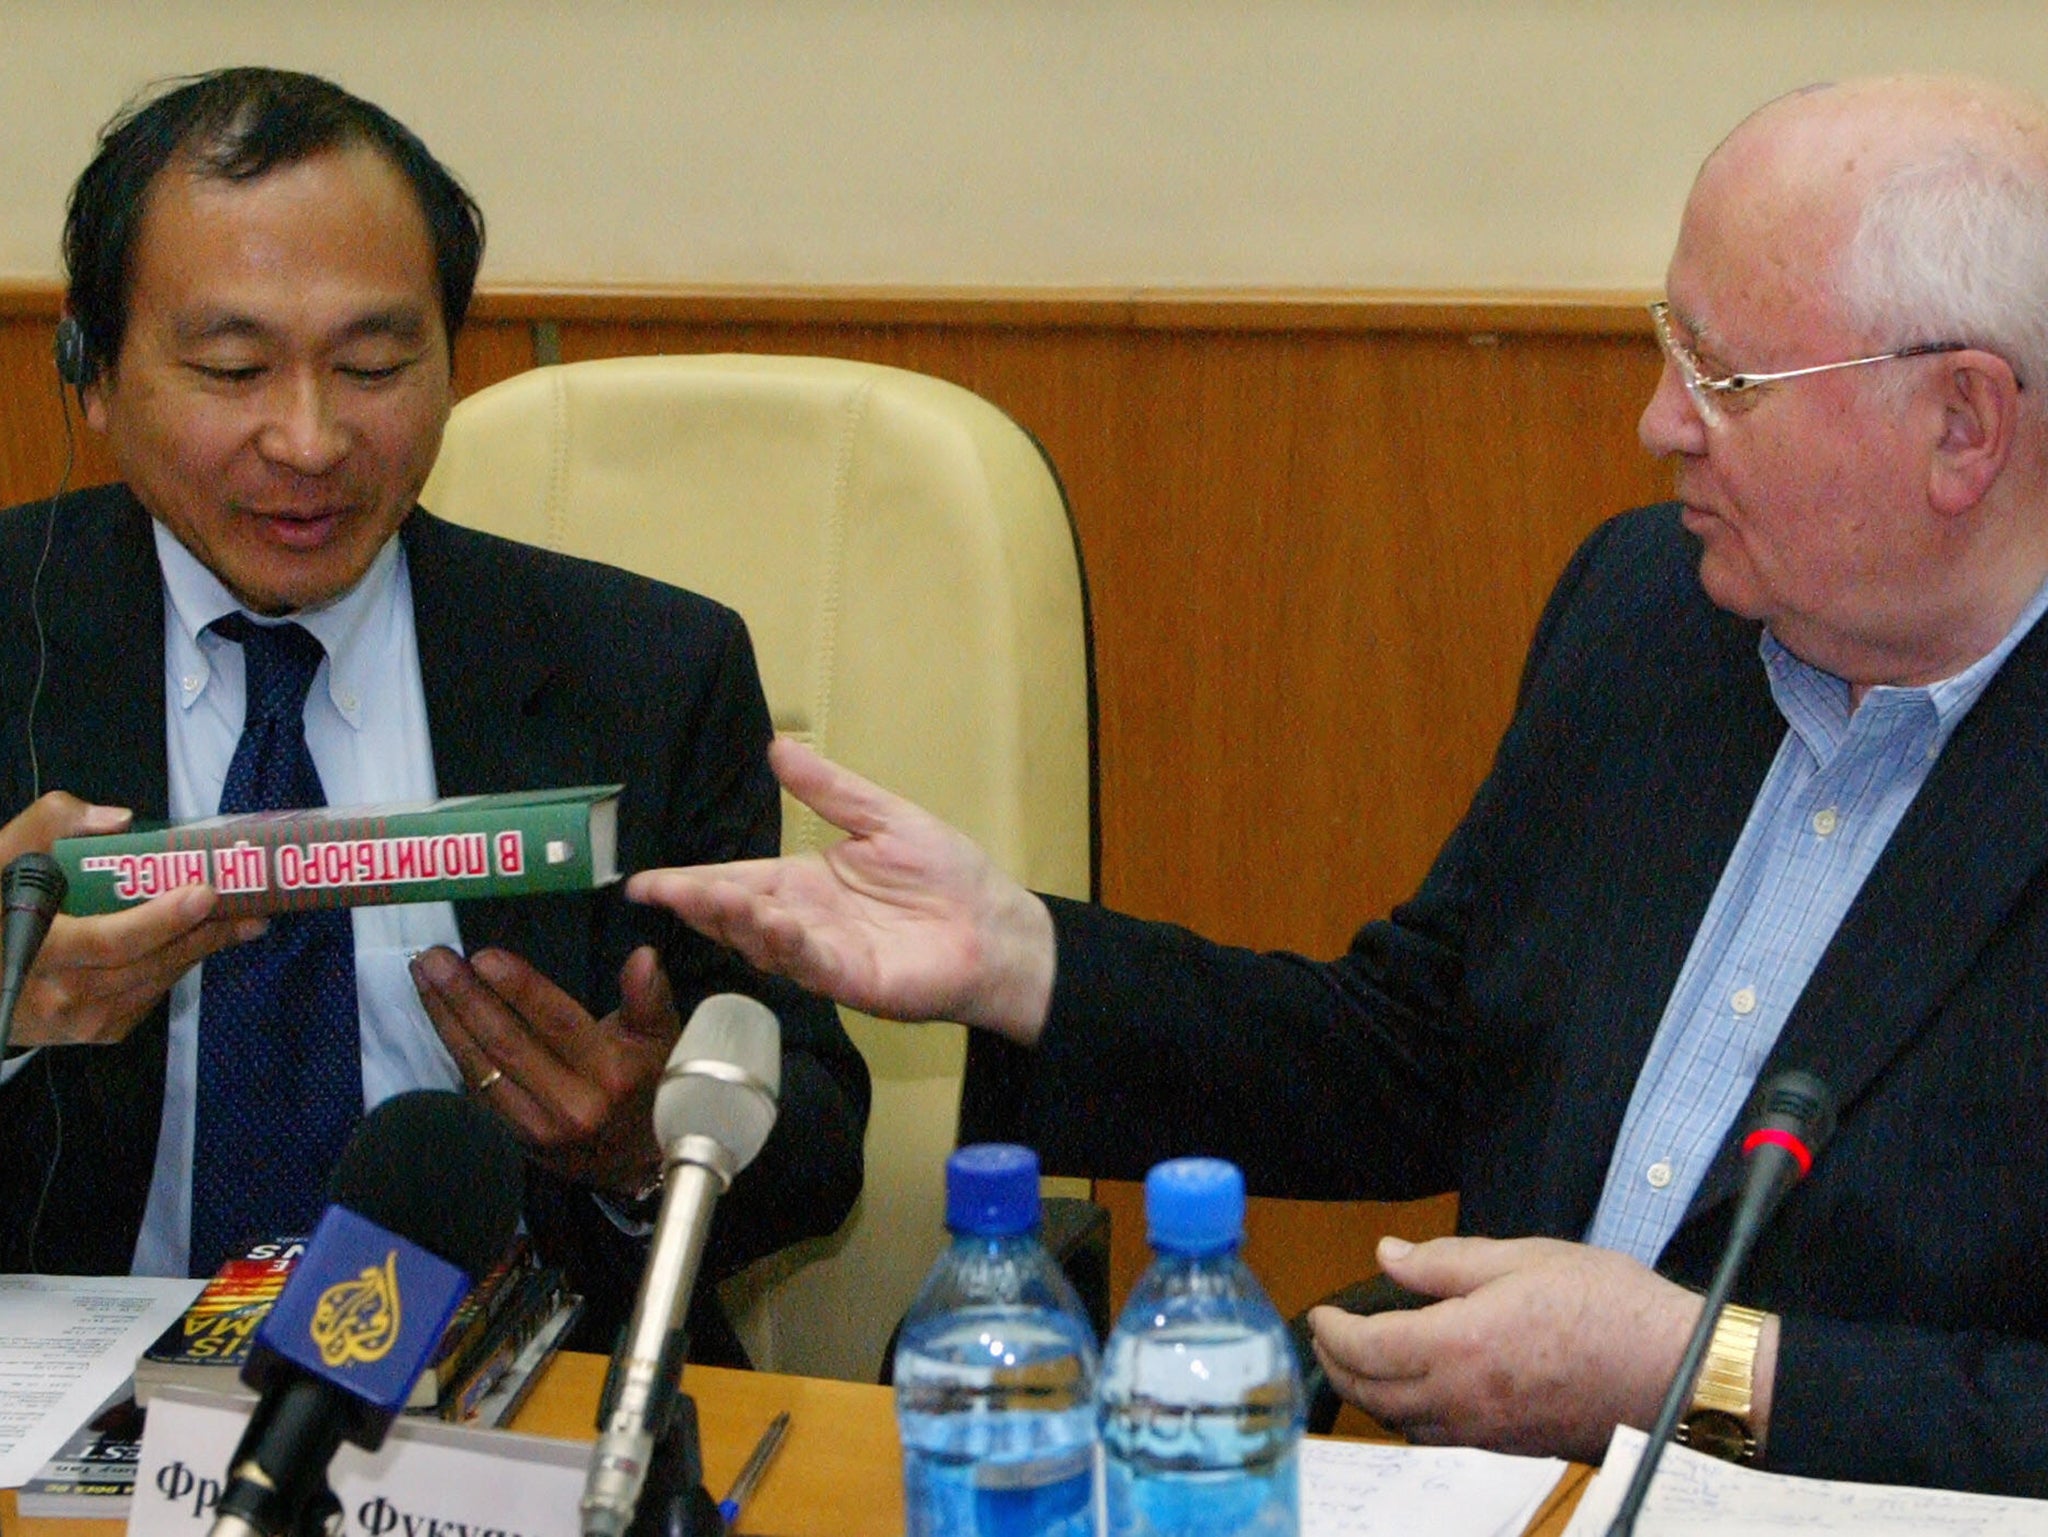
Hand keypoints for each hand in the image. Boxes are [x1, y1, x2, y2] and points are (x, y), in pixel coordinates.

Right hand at [5, 792, 266, 1047]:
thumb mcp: (2, 857)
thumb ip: (51, 824)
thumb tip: (117, 820)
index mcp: (31, 947)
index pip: (108, 941)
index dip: (159, 920)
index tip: (203, 893)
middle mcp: (55, 994)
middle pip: (145, 963)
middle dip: (203, 933)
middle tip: (248, 907)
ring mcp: (75, 1021)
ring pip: (153, 982)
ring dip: (200, 951)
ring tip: (241, 922)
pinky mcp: (93, 1032)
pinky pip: (148, 997)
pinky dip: (174, 968)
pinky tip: (198, 943)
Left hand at [411, 942, 678, 1192]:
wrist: (640, 1160)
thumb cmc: (651, 1082)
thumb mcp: (663, 1037)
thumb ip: (648, 996)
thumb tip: (642, 955)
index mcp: (610, 1074)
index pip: (559, 1023)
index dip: (520, 989)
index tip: (483, 956)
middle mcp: (571, 1105)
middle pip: (507, 1044)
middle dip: (464, 998)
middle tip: (434, 958)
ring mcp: (537, 1127)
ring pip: (481, 1068)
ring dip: (446, 1019)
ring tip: (424, 976)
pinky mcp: (515, 1138)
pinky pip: (475, 1088)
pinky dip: (453, 1049)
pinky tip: (437, 1015)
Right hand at [627, 736, 1057, 1042]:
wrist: (996, 927)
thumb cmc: (946, 875)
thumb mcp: (882, 818)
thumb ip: (830, 790)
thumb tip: (778, 746)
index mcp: (804, 883)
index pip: (736, 880)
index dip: (690, 881)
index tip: (642, 881)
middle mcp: (803, 921)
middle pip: (737, 913)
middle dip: (697, 902)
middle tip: (657, 890)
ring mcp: (824, 954)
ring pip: (764, 940)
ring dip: (734, 921)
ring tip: (705, 898)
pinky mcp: (852, 980)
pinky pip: (810, 962)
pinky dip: (786, 945)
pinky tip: (768, 923)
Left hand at [1309, 1235, 1707, 1460]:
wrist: (1677, 1372)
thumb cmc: (1609, 1307)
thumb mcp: (1522, 1258)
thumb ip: (1445, 1261)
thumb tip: (1388, 1256)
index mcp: (1457, 1345)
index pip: (1365, 1349)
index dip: (1332, 1332)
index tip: (1319, 1315)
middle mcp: (1462, 1399)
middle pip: (1372, 1396)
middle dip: (1336, 1368)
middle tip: (1326, 1340)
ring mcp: (1486, 1431)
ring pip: (1401, 1424)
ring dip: (1369, 1396)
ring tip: (1361, 1364)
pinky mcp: (1511, 1446)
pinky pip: (1439, 1437)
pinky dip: (1410, 1415)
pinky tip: (1417, 1392)